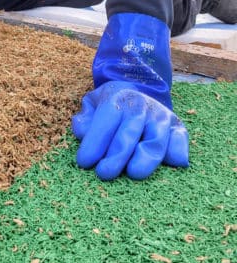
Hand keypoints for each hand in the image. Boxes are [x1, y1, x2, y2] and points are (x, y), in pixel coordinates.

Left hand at [73, 12, 188, 179]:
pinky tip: (173, 165)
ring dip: (146, 157)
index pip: (105, 121)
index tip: (84, 162)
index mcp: (117, 99)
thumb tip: (82, 131)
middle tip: (104, 173)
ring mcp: (161, 116)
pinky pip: (180, 139)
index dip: (95, 142)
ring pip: (156, 138)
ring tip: (133, 173)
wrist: (139, 88)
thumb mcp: (92, 103)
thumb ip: (85, 117)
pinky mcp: (177, 126)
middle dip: (116, 155)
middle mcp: (141, 106)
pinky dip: (178, 151)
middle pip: (130, 132)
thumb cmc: (110, 104)